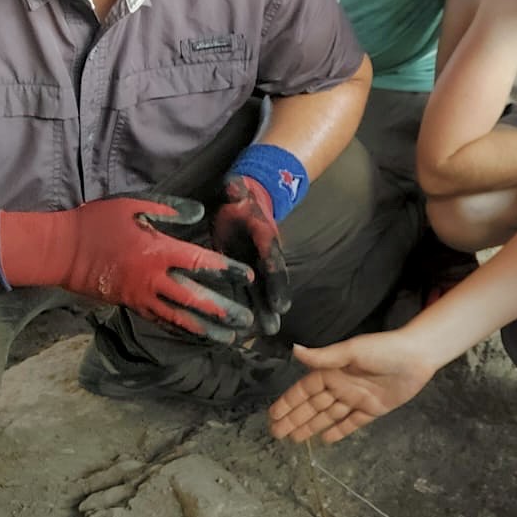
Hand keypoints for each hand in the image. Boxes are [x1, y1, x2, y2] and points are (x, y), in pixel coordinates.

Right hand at [0, 196, 253, 342]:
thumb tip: (199, 213)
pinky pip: (161, 319)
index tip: (248, 277)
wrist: (61, 250)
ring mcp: (141, 296)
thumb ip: (170, 209)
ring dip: (205, 328)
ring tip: (229, 338)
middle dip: (222, 311)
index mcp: (158, 251)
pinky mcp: (130, 305)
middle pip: (194, 299)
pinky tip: (197, 333)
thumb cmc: (97, 223)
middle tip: (246, 321)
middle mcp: (153, 278)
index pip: (201, 263)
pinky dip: (181, 327)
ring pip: (179, 317)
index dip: (227, 271)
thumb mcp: (134, 205)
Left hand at [212, 176, 290, 336]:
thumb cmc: (240, 196)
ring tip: (266, 331)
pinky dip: (245, 305)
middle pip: (271, 282)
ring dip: (262, 310)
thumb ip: (236, 190)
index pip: (272, 260)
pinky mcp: (242, 269)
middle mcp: (265, 254)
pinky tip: (243, 324)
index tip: (282, 303)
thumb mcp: (238, 189)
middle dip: (272, 304)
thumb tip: (235, 184)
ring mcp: (255, 264)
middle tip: (274, 327)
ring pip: (260, 290)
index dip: (276, 281)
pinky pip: (245, 290)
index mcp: (265, 236)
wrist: (245, 201)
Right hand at [266, 331, 439, 443]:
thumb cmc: (383, 349)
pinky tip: (325, 439)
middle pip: (313, 406)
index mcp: (333, 371)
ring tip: (294, 439)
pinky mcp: (373, 409)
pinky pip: (352, 423)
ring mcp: (357, 398)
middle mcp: (342, 386)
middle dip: (294, 419)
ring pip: (329, 416)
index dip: (288, 402)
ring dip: (311, 426)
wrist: (417, 356)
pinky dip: (339, 430)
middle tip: (277, 433)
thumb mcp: (351, 351)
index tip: (273, 416)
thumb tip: (294, 350)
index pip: (305, 390)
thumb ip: (324, 357)